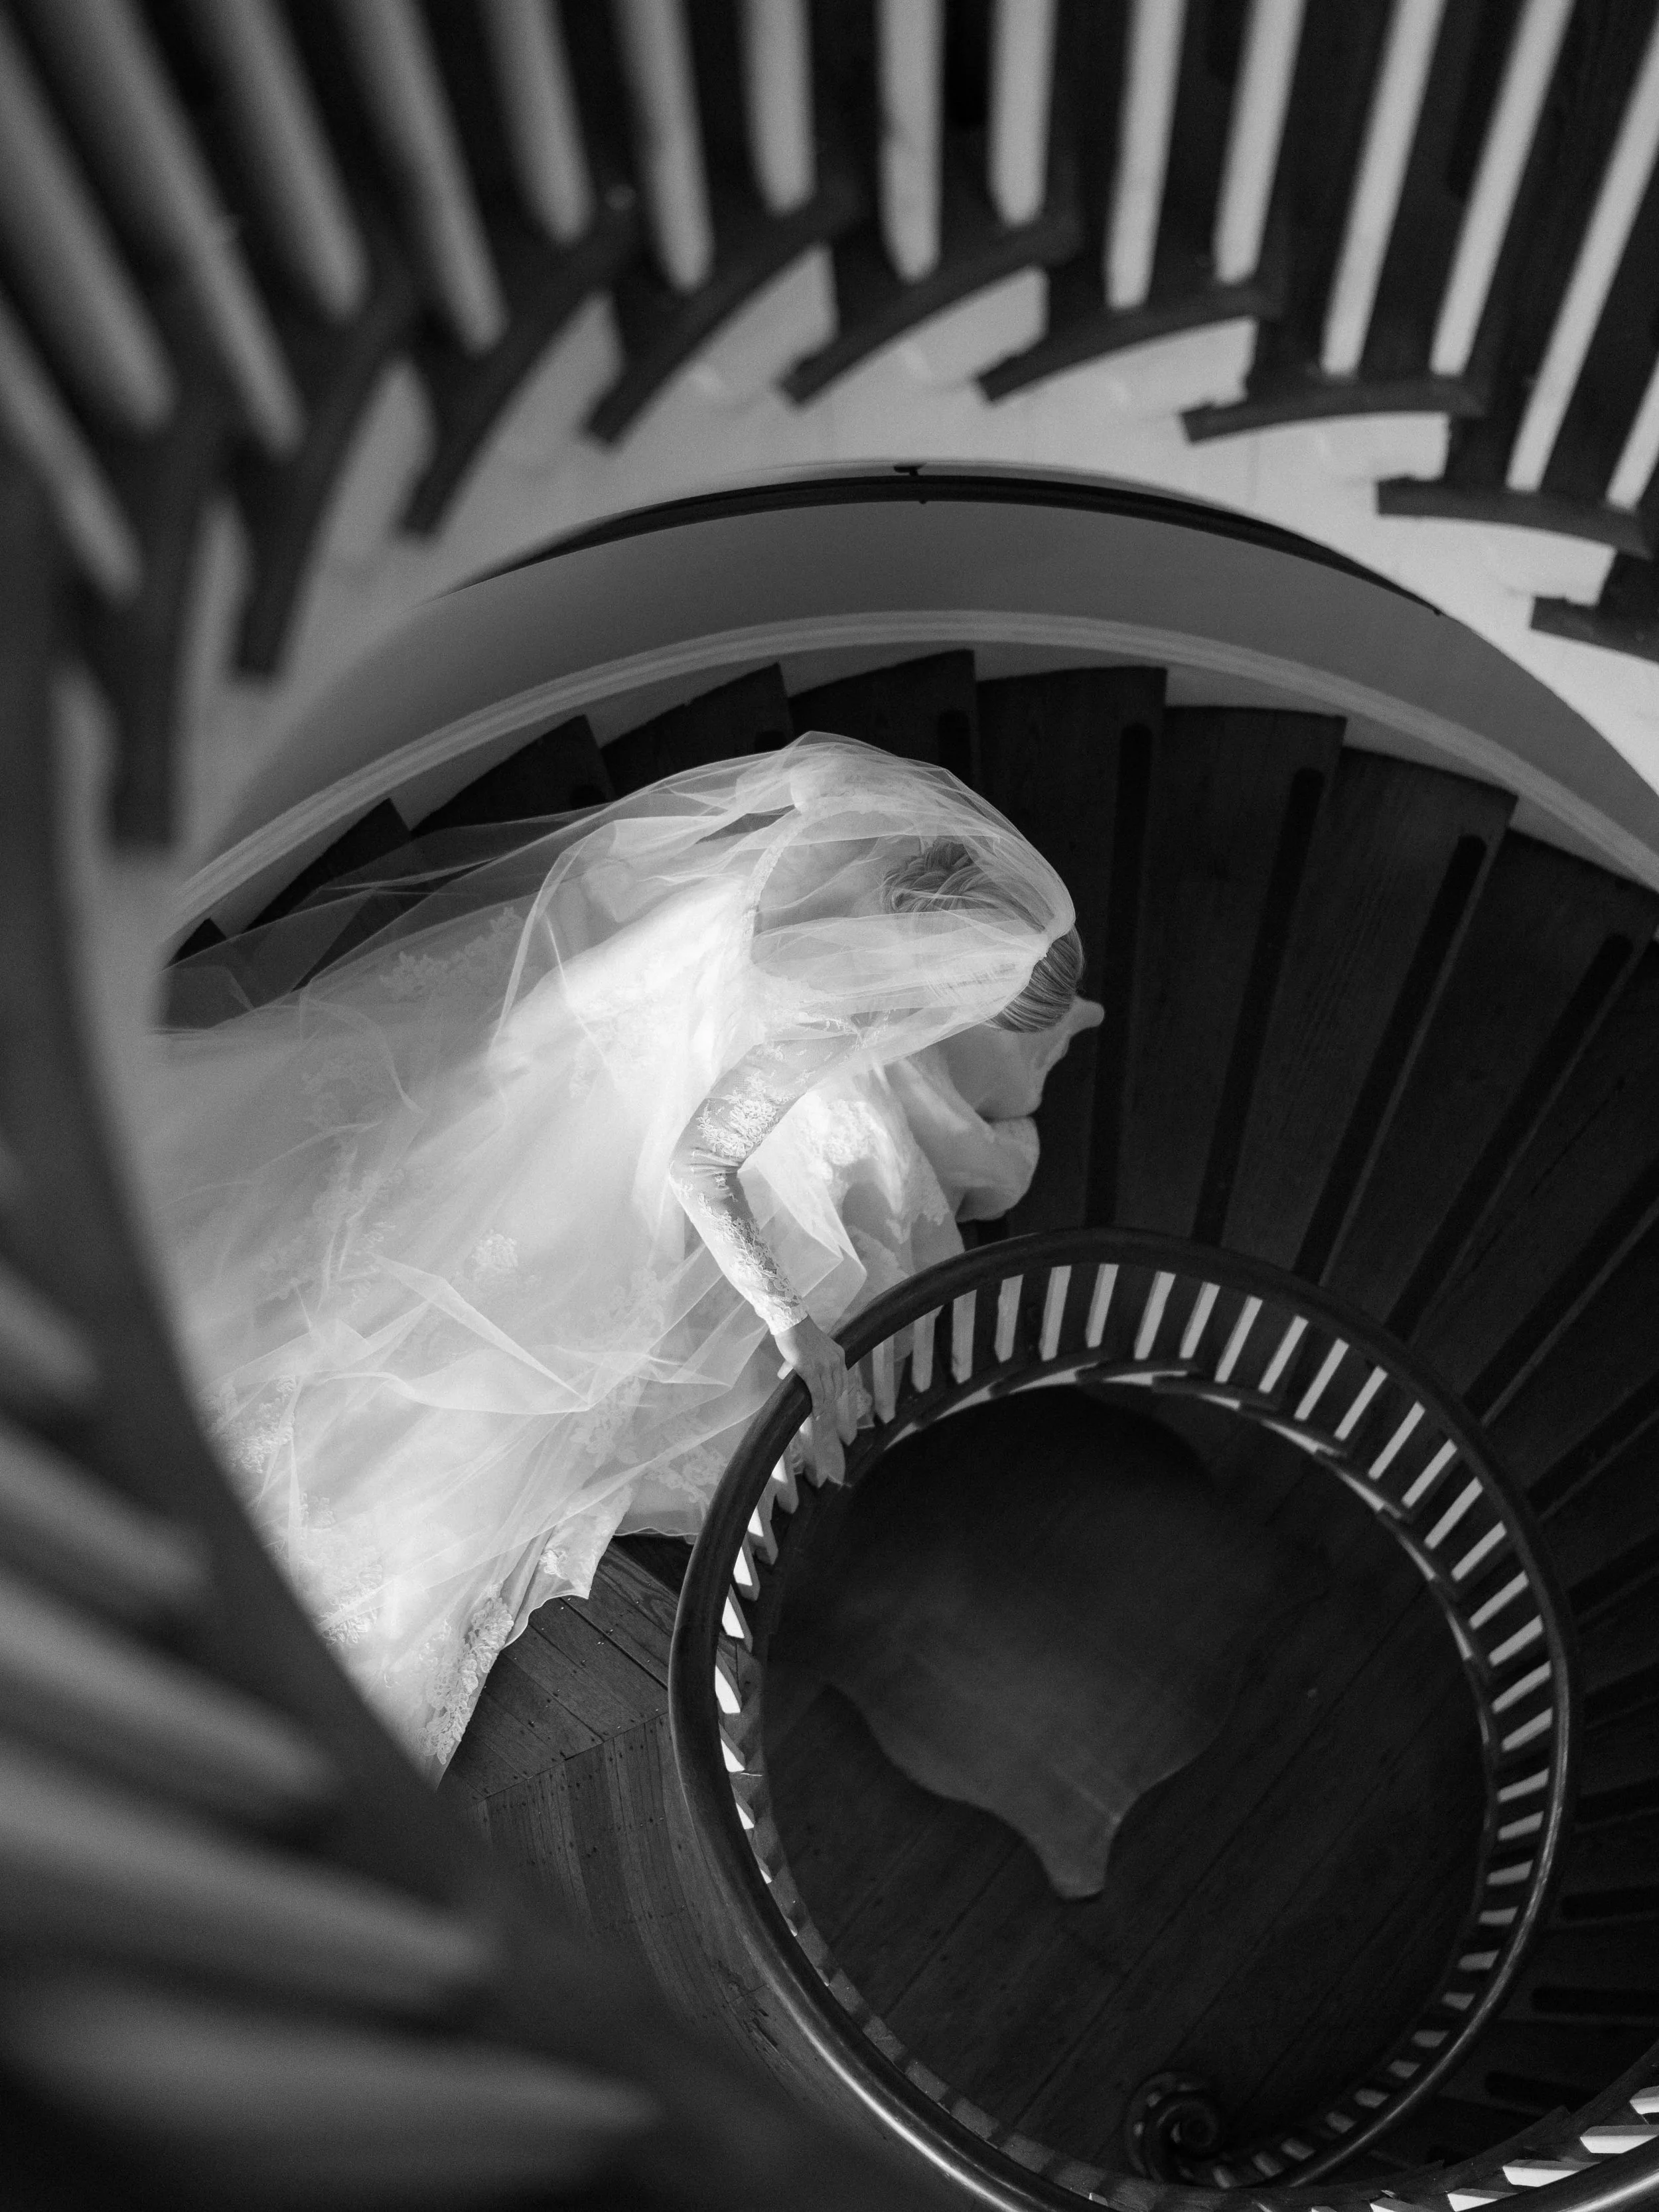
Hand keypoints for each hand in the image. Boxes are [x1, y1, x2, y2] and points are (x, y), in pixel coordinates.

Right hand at [774, 1313, 856, 1484]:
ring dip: (823, 1409)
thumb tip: (788, 1373)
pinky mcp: (811, 1370)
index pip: (842, 1381)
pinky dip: (817, 1407)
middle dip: (829, 1405)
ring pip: (827, 1394)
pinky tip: (816, 1417)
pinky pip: (817, 1394)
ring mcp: (824, 1366)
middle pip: (836, 1390)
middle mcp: (836, 1361)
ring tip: (818, 1421)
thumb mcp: (810, 1348)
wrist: (789, 1320)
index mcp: (839, 1355)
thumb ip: (807, 1362)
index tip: (831, 1406)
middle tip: (821, 1418)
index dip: (836, 1396)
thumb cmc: (796, 1332)